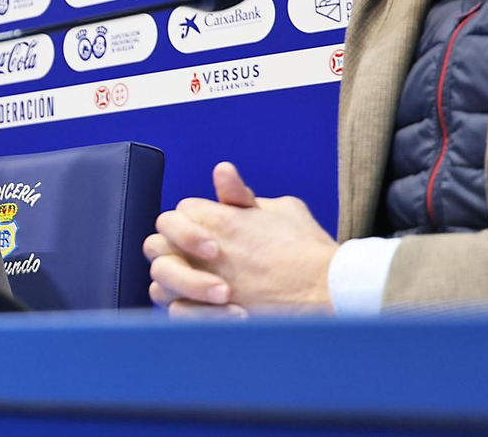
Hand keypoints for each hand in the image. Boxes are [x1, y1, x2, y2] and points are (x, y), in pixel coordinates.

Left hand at [145, 162, 336, 314]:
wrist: (331, 290)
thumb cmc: (308, 248)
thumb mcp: (280, 208)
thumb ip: (242, 194)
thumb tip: (222, 173)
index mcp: (216, 218)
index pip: (176, 214)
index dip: (189, 226)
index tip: (210, 239)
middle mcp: (203, 250)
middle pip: (156, 244)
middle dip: (169, 249)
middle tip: (194, 261)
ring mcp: (205, 283)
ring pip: (160, 281)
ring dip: (173, 282)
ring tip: (199, 286)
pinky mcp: (213, 315)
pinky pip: (176, 313)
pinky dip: (183, 311)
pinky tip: (203, 309)